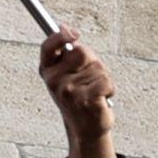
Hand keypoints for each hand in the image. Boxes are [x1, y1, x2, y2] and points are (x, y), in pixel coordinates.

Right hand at [40, 24, 116, 157]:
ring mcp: (69, 92)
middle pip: (81, 52)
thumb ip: (67, 53)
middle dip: (92, 60)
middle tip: (91, 75)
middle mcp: (54, 82)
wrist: (86, 130)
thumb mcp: (67, 75)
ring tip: (96, 92)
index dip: (60, 36)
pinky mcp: (85, 100)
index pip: (48, 47)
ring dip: (103, 78)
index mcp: (47, 72)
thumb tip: (64, 27)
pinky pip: (106, 81)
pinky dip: (110, 88)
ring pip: (98, 68)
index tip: (75, 34)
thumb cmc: (79, 98)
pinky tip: (102, 98)